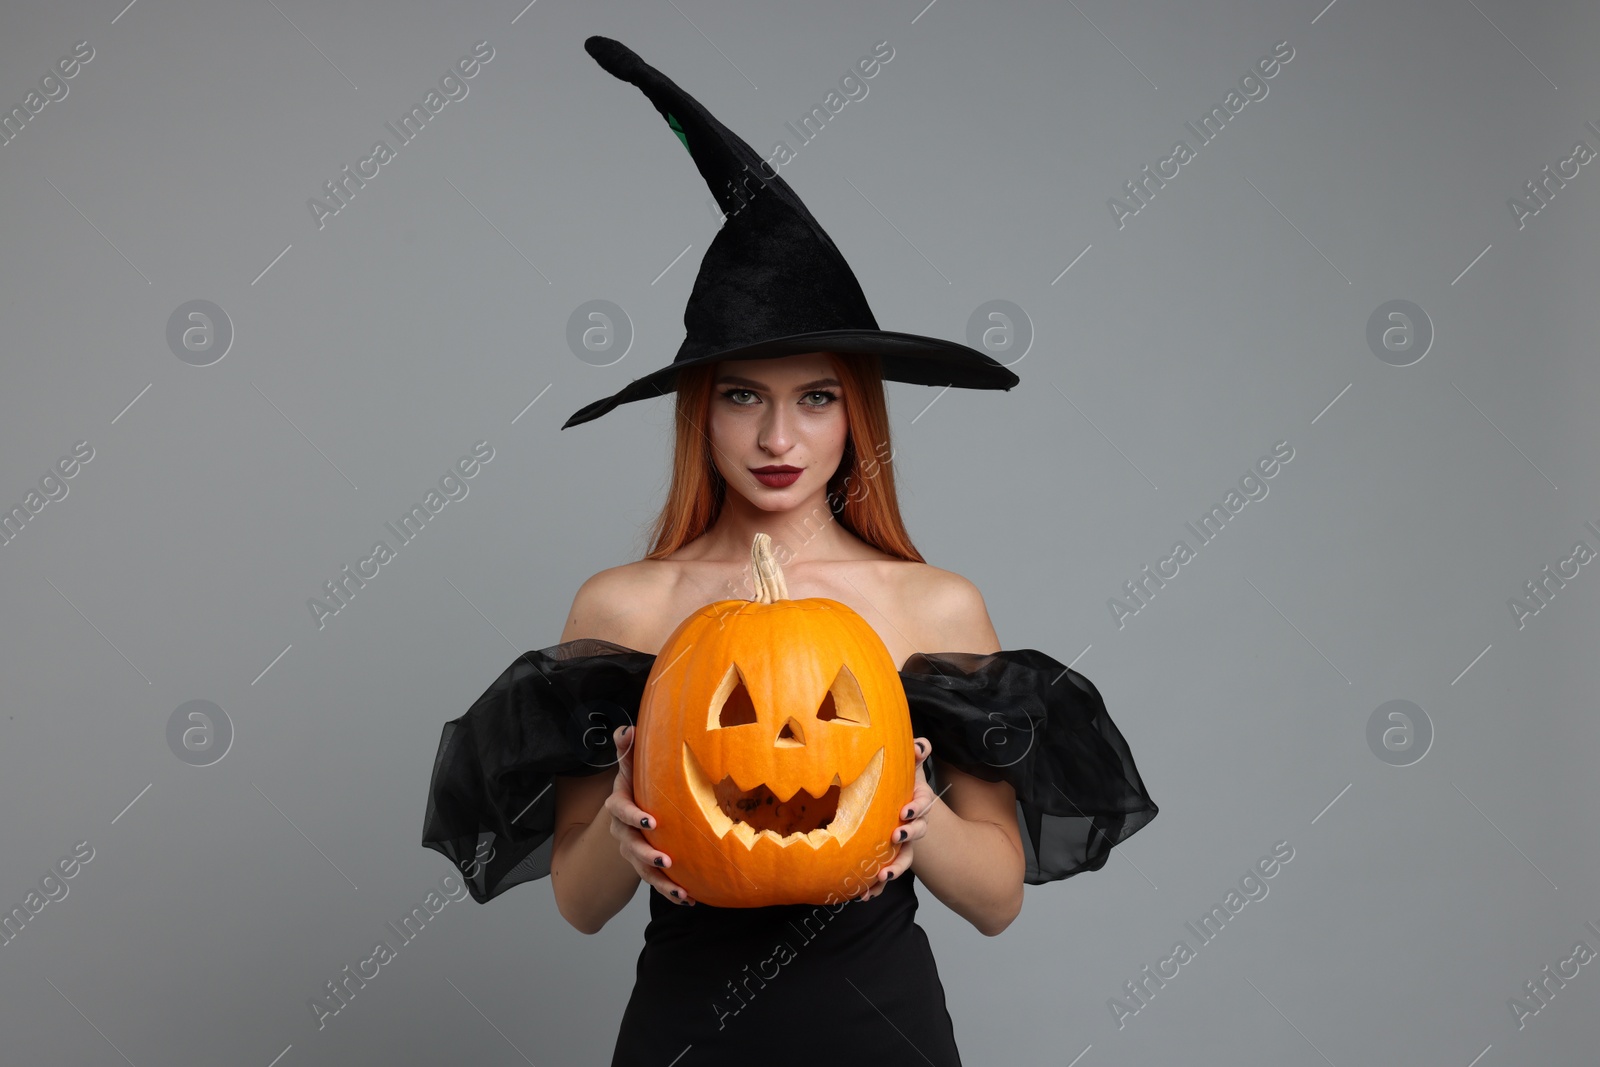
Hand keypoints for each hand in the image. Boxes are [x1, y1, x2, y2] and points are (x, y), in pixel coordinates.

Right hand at [605, 724, 694, 905]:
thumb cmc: (636, 782)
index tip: (650, 820)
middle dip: (647, 854)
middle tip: (666, 859)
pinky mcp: (648, 866)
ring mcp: (634, 851)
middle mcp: (623, 831)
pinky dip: (672, 891)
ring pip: (644, 870)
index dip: (632, 815)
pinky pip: (657, 882)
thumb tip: (627, 729)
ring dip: (661, 882)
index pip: (620, 810)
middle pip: (630, 846)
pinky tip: (690, 899)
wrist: (632, 809)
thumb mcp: (631, 766)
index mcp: (619, 805)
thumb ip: (627, 749)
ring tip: (680, 891)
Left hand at [856, 737, 933, 902]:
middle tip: (895, 837)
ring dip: (894, 869)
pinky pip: (884, 874)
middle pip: (915, 836)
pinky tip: (863, 894)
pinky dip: (876, 887)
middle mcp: (911, 827)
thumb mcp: (907, 769)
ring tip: (881, 876)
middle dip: (907, 838)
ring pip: (902, 860)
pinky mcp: (888, 859)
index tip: (904, 812)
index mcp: (916, 805)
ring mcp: (901, 846)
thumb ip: (915, 755)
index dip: (916, 811)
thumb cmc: (900, 785)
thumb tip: (921, 744)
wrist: (894, 804)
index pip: (921, 808)